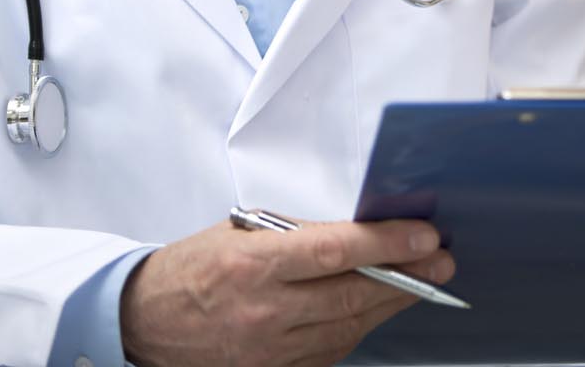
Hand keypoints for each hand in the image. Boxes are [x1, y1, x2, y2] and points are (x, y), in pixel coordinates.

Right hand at [119, 216, 454, 366]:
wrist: (142, 323)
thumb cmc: (194, 268)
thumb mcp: (242, 233)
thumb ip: (301, 234)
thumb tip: (362, 231)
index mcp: (254, 265)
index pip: (337, 252)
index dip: (388, 244)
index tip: (426, 235)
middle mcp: (262, 312)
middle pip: (352, 296)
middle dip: (407, 276)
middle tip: (442, 260)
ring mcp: (267, 351)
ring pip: (348, 328)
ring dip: (391, 303)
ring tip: (423, 281)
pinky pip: (330, 352)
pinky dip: (359, 328)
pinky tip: (379, 308)